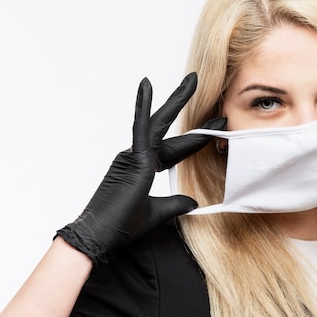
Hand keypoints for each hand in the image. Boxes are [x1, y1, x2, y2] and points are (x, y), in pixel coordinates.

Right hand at [56, 72, 224, 263]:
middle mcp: (137, 156)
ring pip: (158, 121)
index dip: (195, 140)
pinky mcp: (132, 158)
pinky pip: (140, 127)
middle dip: (186, 107)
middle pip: (167, 127)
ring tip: (191, 80)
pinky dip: (143, 105)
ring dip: (176, 100)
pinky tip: (147, 85)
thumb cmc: (121, 225)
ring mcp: (134, 154)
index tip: (216, 130)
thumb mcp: (158, 212)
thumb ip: (175, 204)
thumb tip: (194, 202)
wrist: (100, 236)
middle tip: (199, 84)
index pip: (175, 148)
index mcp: (143, 167)